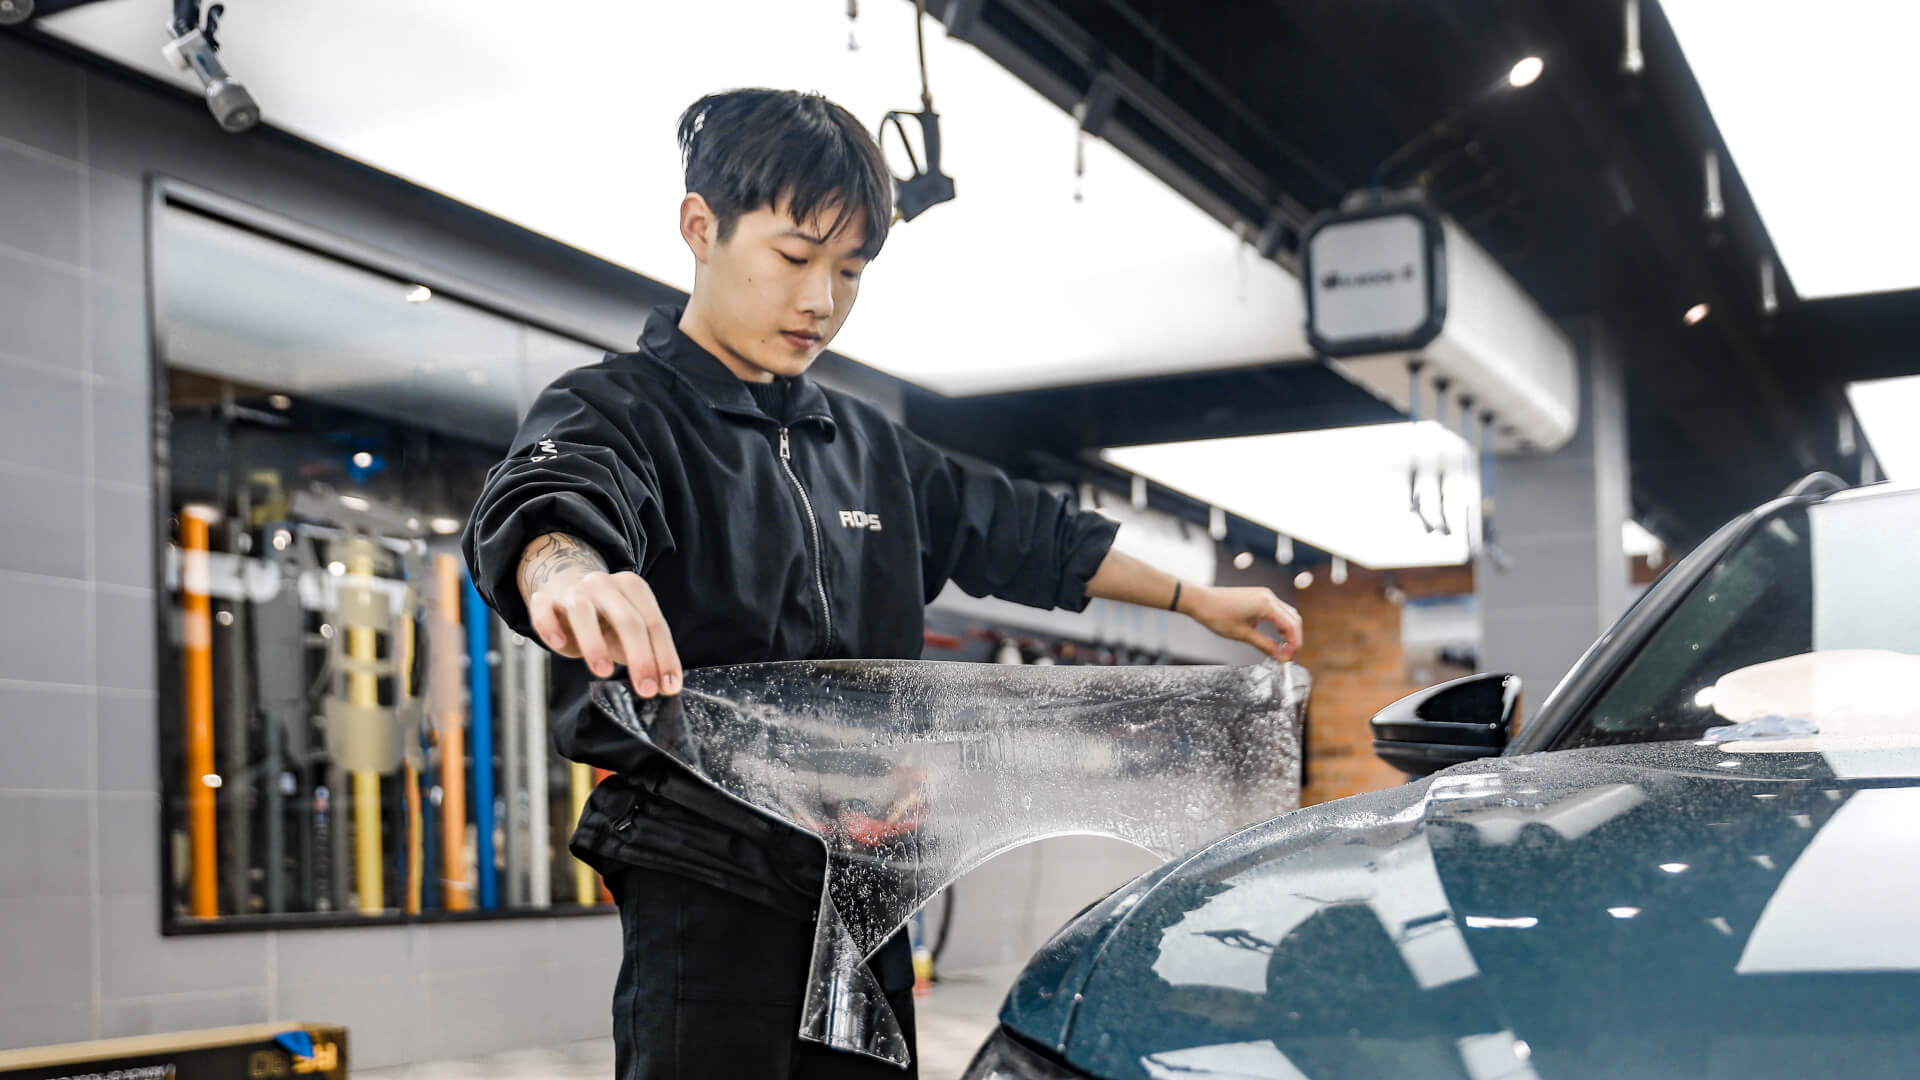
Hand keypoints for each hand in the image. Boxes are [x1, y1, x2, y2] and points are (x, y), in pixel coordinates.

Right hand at [527, 569, 682, 697]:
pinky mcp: (545, 599)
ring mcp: (573, 591)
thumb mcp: (628, 631)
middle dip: (640, 657)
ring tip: (605, 671)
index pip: (654, 624)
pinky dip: (549, 625)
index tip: (669, 685)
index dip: (664, 656)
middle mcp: (604, 585)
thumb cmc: (603, 617)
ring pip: (582, 612)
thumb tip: (663, 684)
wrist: (565, 586)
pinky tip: (558, 643)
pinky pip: (543, 608)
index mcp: (632, 588)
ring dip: (594, 643)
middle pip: (626, 620)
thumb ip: (645, 652)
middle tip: (646, 689)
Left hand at [1184, 585, 1302, 661]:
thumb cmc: (1217, 615)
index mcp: (1267, 605)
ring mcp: (1264, 594)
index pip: (1291, 625)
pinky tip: (1276, 634)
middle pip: (1293, 618)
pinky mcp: (1258, 596)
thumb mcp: (1242, 635)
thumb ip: (1265, 645)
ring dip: (1288, 629)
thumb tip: (1280, 656)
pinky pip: (1277, 609)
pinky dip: (1281, 622)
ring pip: (1287, 613)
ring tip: (1283, 647)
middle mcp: (1268, 597)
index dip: (1294, 643)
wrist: (1200, 600)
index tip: (1289, 657)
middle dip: (1294, 637)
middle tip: (1288, 654)